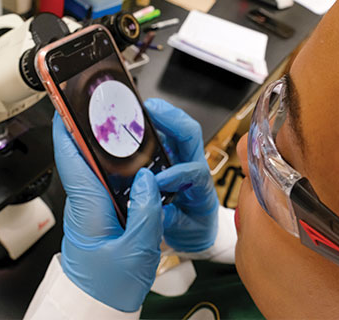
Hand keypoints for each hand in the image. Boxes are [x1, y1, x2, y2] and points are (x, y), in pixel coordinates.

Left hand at [53, 113, 162, 312]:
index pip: (69, 153)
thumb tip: (148, 180)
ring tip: (123, 121)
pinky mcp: (100, 210)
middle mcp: (85, 199)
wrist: (96, 305)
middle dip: (90, 123)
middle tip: (106, 100)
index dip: (68, 121)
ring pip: (93, 163)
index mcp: (87, 204)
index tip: (70, 95)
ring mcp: (91, 204)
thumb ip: (146, 211)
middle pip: (80, 151)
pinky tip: (133, 156)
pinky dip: (115, 161)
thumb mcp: (136, 250)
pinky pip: (104, 177)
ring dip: (103, 140)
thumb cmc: (108, 284)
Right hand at [144, 99, 218, 252]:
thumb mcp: (185, 230)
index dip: (178, 172)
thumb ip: (173, 220)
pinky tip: (137, 119)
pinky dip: (153, 124)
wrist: (200, 230)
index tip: (159, 180)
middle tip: (151, 110)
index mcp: (201, 187)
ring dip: (163, 116)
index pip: (194, 172)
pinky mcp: (172, 156)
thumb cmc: (192, 227)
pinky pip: (165, 135)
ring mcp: (183, 158)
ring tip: (142, 108)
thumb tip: (158, 211)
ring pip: (178, 129)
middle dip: (172, 119)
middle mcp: (194, 166)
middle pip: (189, 135)